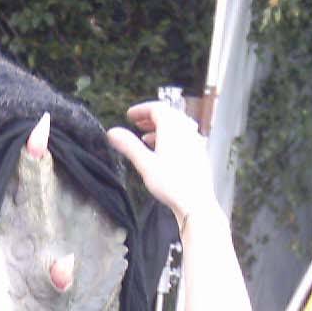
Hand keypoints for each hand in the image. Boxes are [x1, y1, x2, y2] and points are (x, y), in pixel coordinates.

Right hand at [107, 101, 219, 229]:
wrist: (196, 202)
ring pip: (176, 127)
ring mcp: (195, 141)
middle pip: (168, 115)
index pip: (157, 108)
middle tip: (137, 124)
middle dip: (151, 118)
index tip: (130, 115)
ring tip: (146, 138)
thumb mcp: (145, 164)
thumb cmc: (171, 183)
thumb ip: (129, 146)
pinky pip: (183, 138)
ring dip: (160, 128)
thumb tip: (112, 132)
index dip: (141, 109)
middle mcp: (186, 131)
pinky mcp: (199, 153)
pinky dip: (171, 138)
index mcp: (173, 128)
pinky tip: (163, 152)